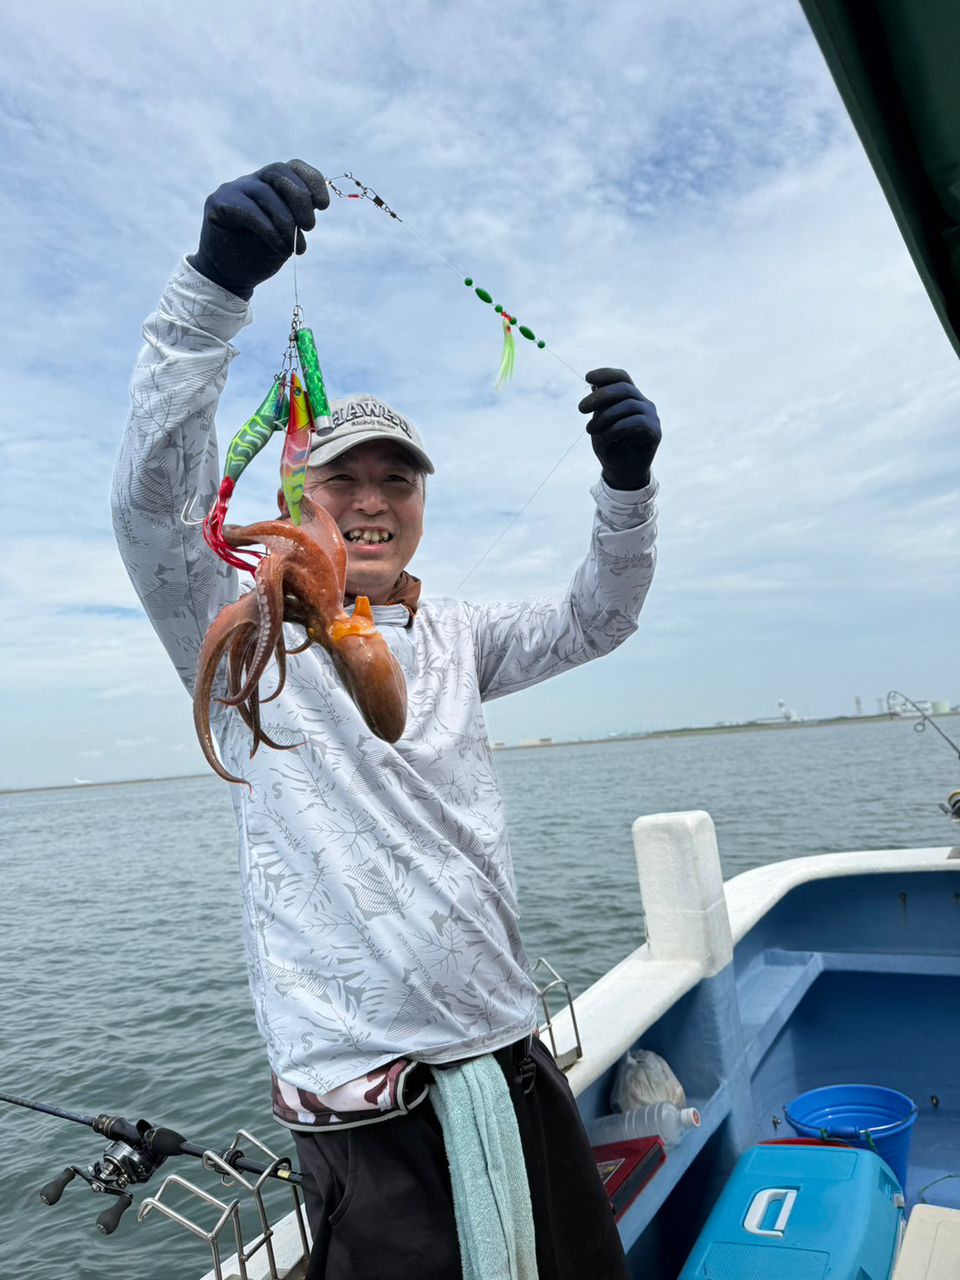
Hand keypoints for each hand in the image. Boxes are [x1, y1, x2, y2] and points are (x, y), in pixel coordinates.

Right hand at [190, 160, 329, 299]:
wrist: (230, 277)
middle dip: (300, 199)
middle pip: (279, 172)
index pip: (293, 167)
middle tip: (309, 227)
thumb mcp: (287, 234)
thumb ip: (297, 216)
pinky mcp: (218, 204)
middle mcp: (251, 181)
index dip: (312, 180)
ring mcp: (233, 190)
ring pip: (265, 194)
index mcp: (270, 184)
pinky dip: (271, 232)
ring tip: (297, 247)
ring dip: (287, 221)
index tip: (324, 206)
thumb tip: (317, 203)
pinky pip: (250, 212)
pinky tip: (282, 249)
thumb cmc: (260, 255)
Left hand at [579, 368, 660, 489]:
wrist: (622, 473)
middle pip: (624, 388)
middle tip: (581, 409)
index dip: (606, 374)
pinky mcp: (655, 431)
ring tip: (590, 430)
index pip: (622, 378)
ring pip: (629, 405)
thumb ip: (599, 407)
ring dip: (605, 416)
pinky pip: (636, 422)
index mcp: (630, 398)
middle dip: (600, 396)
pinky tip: (606, 436)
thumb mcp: (598, 424)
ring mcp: (651, 416)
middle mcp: (643, 403)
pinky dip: (617, 428)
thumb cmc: (610, 447)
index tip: (587, 377)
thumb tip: (595, 386)